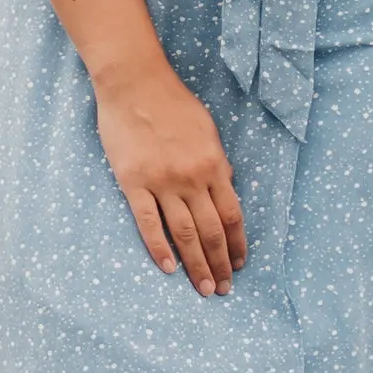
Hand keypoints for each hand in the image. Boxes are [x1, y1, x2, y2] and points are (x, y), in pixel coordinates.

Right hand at [94, 58, 248, 293]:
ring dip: (196, 264)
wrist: (134, 84)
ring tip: (204, 289)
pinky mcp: (133, 183)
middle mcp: (191, 178)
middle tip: (224, 289)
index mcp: (214, 165)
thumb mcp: (208, 129)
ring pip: (184, 234)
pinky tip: (169, 269)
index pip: (232, 215)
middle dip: (220, 263)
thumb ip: (217, 162)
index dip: (237, 244)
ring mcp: (162, 182)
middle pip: (211, 231)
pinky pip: (148, 223)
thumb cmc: (172, 103)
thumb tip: (228, 187)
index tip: (239, 264)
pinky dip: (159, 249)